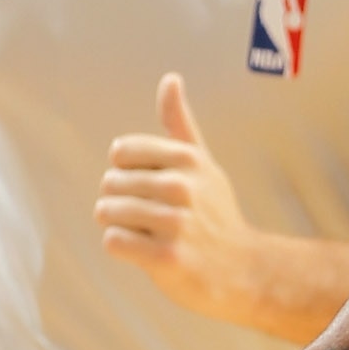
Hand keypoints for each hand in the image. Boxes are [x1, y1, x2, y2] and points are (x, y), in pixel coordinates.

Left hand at [97, 75, 262, 322]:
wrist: (242, 271)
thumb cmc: (216, 215)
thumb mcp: (202, 165)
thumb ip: (179, 123)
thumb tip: (170, 78)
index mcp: (188, 160)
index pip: (121, 153)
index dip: (128, 173)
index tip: (152, 189)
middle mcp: (182, 188)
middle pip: (110, 183)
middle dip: (120, 202)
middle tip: (150, 218)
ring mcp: (175, 224)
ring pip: (107, 212)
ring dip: (119, 226)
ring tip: (147, 234)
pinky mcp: (167, 258)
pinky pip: (113, 242)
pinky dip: (122, 248)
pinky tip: (146, 252)